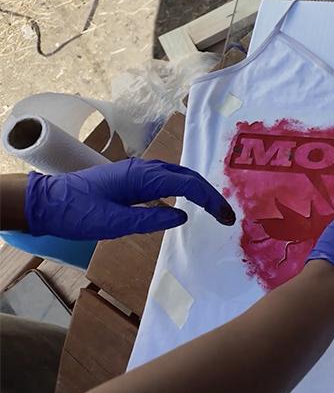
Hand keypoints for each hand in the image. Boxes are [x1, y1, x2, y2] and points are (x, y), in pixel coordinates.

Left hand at [25, 158, 234, 240]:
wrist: (47, 202)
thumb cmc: (78, 213)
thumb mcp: (114, 223)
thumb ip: (151, 219)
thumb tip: (183, 216)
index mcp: (142, 177)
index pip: (187, 184)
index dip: (210, 199)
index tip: (226, 217)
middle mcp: (144, 169)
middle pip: (188, 176)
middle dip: (211, 194)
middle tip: (227, 215)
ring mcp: (138, 172)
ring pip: (179, 175)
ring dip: (199, 190)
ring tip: (214, 209)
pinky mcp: (132, 179)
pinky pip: (167, 179)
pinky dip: (185, 189)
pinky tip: (188, 202)